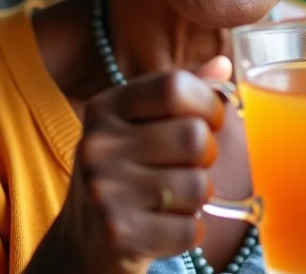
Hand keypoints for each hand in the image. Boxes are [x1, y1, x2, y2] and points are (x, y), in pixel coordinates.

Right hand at [59, 57, 231, 273]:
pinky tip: (166, 225)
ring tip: (174, 196)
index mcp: (106, 107)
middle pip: (194, 137)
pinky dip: (189, 231)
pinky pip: (189, 229)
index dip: (208, 102)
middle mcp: (98, 144)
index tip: (211, 118)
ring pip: (197, 185)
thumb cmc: (126, 170)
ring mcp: (104, 190)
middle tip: (191, 164)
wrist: (82, 241)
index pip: (174, 86)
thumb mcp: (142, 122)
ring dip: (198, 196)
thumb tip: (224, 64)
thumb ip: (182, 92)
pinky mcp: (118, 234)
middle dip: (207, 154)